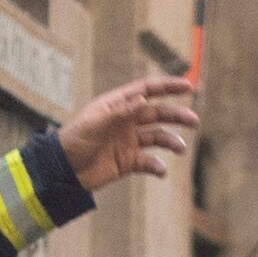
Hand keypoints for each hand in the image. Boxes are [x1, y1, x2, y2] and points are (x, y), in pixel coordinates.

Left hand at [58, 71, 202, 193]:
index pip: (147, 91)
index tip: (189, 86)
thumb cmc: (74, 141)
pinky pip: (149, 162)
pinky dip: (158, 166)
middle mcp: (126, 121)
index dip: (168, 87)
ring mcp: (129, 141)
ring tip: (180, 149)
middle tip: (194, 120)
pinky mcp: (128, 162)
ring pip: (158, 137)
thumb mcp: (96, 123)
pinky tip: (161, 170)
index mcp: (117, 106)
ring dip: (172, 142)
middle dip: (176, 116)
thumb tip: (144, 98)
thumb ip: (121, 111)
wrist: (63, 171)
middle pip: (158, 114)